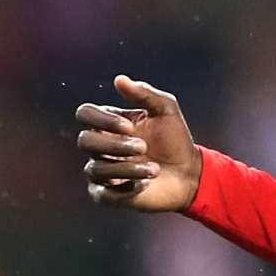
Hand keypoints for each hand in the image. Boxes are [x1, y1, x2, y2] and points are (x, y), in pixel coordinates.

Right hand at [76, 75, 202, 211]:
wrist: (190, 173)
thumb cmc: (176, 140)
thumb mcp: (167, 111)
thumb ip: (145, 94)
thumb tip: (119, 79)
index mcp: (111, 124)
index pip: (85, 113)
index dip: (102, 119)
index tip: (129, 126)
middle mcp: (102, 147)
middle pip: (85, 141)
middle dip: (115, 145)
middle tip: (144, 147)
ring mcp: (103, 172)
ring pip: (95, 169)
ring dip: (127, 168)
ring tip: (154, 169)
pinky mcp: (108, 195)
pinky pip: (102, 194)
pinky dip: (125, 188)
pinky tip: (145, 183)